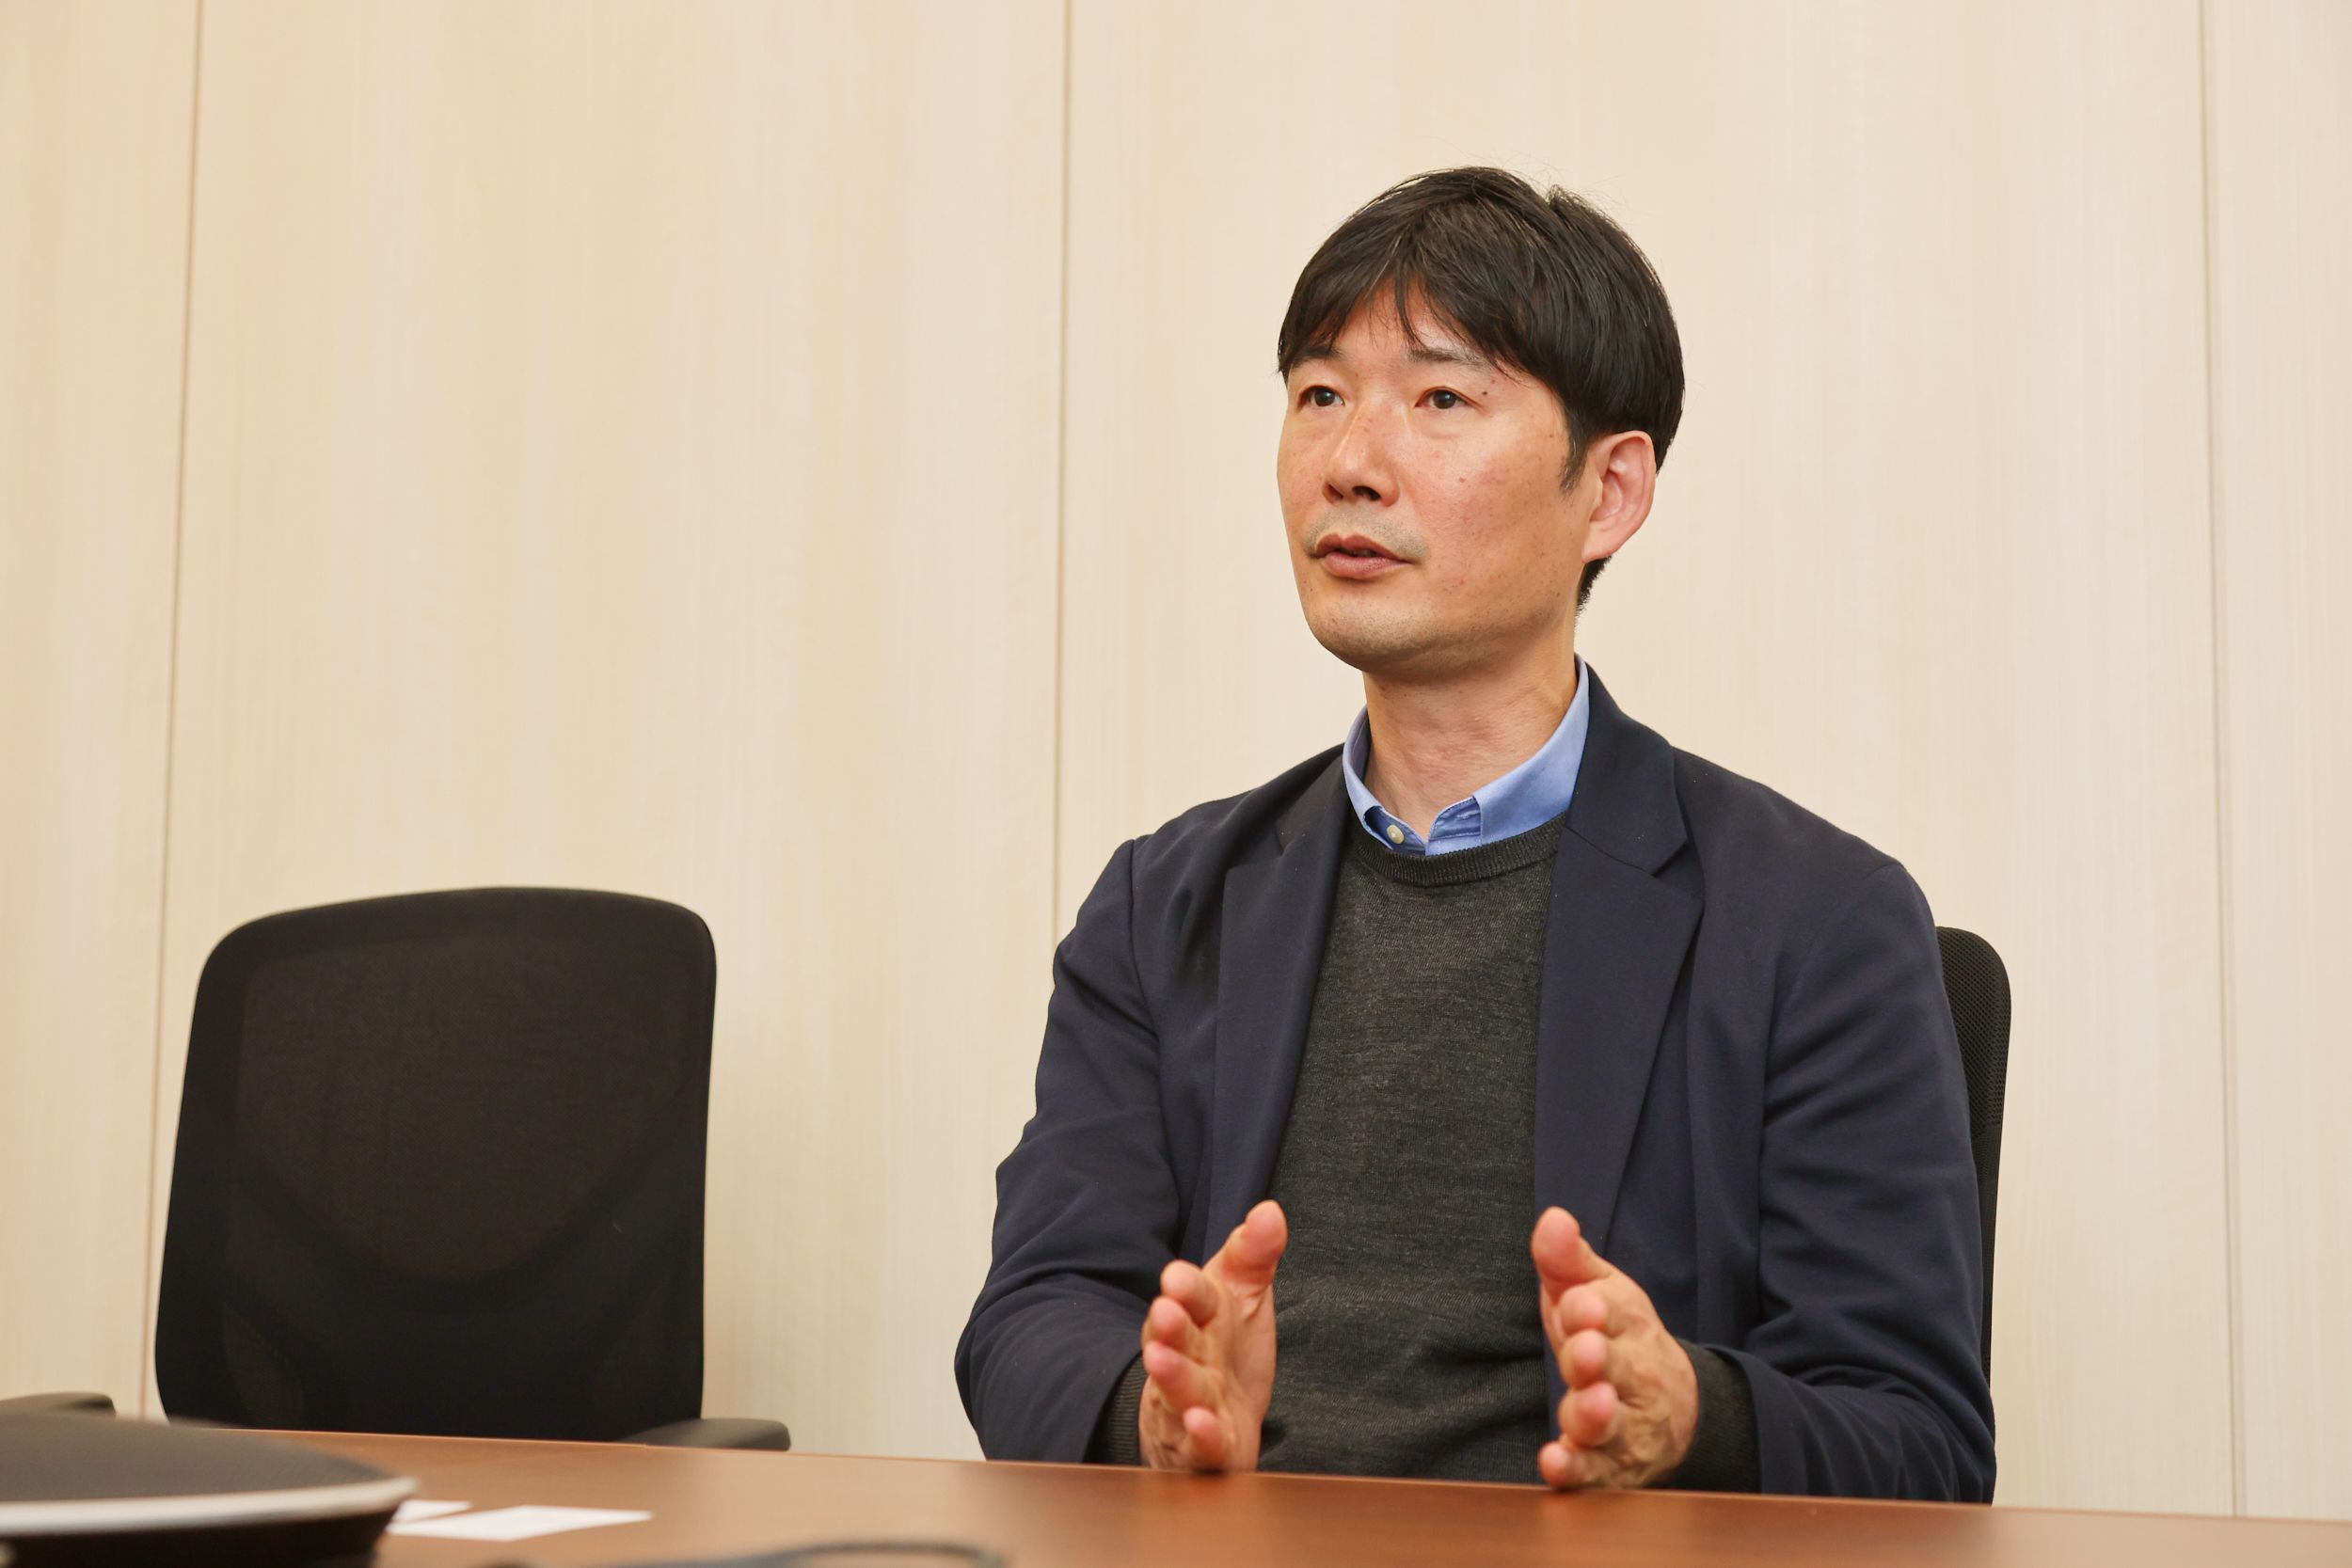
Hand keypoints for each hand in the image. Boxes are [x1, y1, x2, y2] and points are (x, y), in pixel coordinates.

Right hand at [1137, 1200, 1287, 1471]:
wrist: (1210, 1418)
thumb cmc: (1225, 1350)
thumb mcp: (1243, 1295)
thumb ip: (1254, 1254)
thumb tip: (1271, 1210)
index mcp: (1198, 1318)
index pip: (1193, 1297)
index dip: (1186, 1287)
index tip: (1178, 1276)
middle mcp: (1187, 1358)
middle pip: (1175, 1341)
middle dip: (1167, 1327)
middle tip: (1164, 1311)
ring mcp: (1190, 1404)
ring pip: (1177, 1391)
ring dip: (1171, 1377)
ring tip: (1161, 1362)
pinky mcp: (1203, 1449)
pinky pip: (1199, 1446)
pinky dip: (1199, 1438)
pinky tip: (1203, 1426)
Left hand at [1530, 1206, 1697, 1489]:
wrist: (1670, 1407)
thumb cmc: (1616, 1338)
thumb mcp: (1596, 1293)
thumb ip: (1568, 1260)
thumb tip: (1551, 1217)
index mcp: (1627, 1325)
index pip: (1613, 1313)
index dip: (1591, 1309)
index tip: (1579, 1303)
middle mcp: (1632, 1376)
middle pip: (1616, 1368)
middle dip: (1598, 1359)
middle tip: (1585, 1351)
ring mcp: (1623, 1425)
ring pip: (1610, 1423)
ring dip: (1594, 1415)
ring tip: (1585, 1406)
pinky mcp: (1609, 1468)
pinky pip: (1594, 1473)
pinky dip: (1576, 1471)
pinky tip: (1554, 1463)